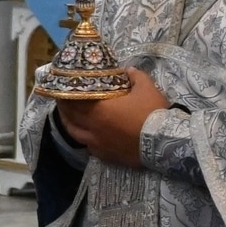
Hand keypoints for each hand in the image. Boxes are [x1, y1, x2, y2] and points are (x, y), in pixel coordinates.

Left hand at [53, 70, 167, 167]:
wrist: (164, 142)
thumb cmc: (153, 113)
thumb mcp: (147, 88)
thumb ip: (136, 76)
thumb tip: (128, 70)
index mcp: (99, 110)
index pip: (74, 101)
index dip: (66, 94)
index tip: (62, 88)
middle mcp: (93, 127)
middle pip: (70, 117)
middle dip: (64, 108)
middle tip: (61, 101)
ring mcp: (98, 144)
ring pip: (75, 133)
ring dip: (69, 123)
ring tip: (68, 117)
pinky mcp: (106, 156)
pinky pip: (89, 147)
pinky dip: (84, 139)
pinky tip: (85, 136)